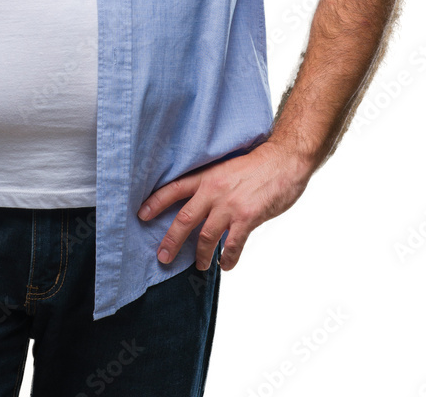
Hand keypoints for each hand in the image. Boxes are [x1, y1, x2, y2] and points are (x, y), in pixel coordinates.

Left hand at [136, 140, 312, 271]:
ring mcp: (230, 205)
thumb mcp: (226, 168)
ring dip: (201, 255)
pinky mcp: (247, 218)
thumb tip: (201, 204)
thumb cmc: (257, 164)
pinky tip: (226, 264)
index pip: (174, 189)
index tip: (141, 215)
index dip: (156, 202)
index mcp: (207, 177)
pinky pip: (233, 245)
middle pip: (184, 219)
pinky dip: (228, 258)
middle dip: (171, 241)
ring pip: (206, 237)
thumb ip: (212, 185)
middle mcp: (214, 191)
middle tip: (162, 257)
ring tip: (200, 266)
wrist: (284, 160)